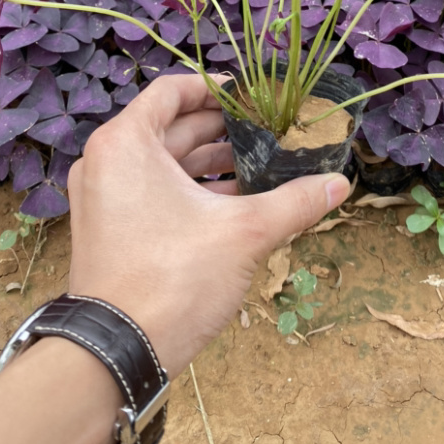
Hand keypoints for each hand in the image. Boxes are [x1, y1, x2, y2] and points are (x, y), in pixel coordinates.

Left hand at [66, 72, 349, 377]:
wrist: (115, 353)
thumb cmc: (172, 280)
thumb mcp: (243, 234)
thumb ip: (293, 202)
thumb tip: (339, 184)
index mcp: (126, 142)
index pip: (173, 90)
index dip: (217, 89)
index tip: (254, 98)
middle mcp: (107, 160)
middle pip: (173, 126)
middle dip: (223, 130)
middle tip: (270, 132)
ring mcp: (104, 196)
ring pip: (165, 162)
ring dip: (211, 162)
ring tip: (262, 166)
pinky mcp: (109, 226)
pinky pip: (153, 190)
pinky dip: (191, 189)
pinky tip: (236, 201)